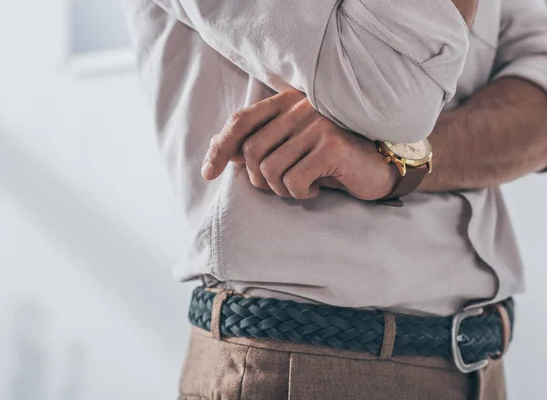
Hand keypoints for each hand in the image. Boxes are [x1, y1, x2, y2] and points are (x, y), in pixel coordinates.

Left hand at [201, 88, 398, 200]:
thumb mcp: (291, 147)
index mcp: (286, 102)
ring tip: (300, 186)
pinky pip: (294, 181)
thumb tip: (218, 148)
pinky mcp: (332, 146)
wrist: (378, 165)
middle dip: (258, 179)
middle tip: (278, 186)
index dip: (220, 147)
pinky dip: (300, 193)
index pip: (241, 120)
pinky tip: (316, 187)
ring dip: (281, 189)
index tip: (208, 173)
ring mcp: (318, 124)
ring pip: (271, 169)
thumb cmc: (330, 158)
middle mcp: (300, 106)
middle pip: (252, 150)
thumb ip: (259, 143)